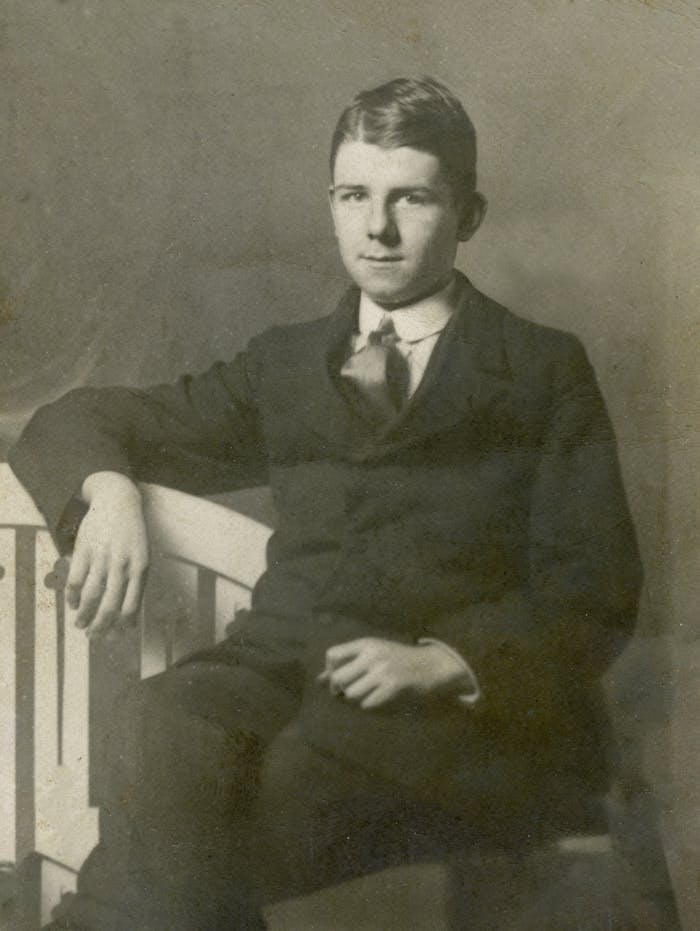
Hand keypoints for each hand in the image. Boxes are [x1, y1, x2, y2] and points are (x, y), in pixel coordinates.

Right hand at [66, 471, 148, 638]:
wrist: (119, 502)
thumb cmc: (133, 536)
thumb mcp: (142, 557)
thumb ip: (136, 583)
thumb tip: (128, 617)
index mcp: (140, 568)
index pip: (132, 605)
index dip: (123, 625)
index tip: (116, 636)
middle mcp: (122, 565)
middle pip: (109, 605)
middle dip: (100, 626)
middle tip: (94, 638)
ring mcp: (102, 557)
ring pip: (90, 595)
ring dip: (83, 615)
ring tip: (80, 625)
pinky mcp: (85, 550)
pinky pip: (76, 579)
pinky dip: (72, 596)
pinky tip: (72, 604)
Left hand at [317, 637, 469, 709]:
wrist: (431, 666)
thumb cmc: (397, 660)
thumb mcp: (373, 653)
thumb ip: (347, 663)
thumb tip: (319, 681)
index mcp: (366, 643)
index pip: (333, 655)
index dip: (330, 670)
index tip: (338, 678)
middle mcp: (372, 655)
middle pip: (338, 678)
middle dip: (340, 689)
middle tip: (348, 692)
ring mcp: (383, 671)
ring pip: (351, 694)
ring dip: (356, 699)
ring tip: (368, 694)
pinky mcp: (393, 687)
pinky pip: (367, 704)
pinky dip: (370, 705)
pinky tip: (380, 699)